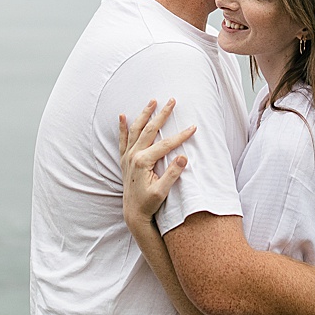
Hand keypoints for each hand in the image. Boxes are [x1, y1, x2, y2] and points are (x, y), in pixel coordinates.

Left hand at [118, 99, 194, 223]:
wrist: (133, 213)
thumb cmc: (149, 203)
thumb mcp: (162, 191)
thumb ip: (172, 174)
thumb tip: (183, 157)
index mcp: (143, 161)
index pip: (165, 144)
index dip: (181, 136)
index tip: (193, 128)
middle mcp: (133, 155)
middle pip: (150, 130)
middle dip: (162, 114)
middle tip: (172, 101)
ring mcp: (127, 156)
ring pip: (136, 129)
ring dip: (144, 114)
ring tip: (152, 101)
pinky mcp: (124, 160)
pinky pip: (123, 139)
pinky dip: (122, 127)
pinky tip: (122, 115)